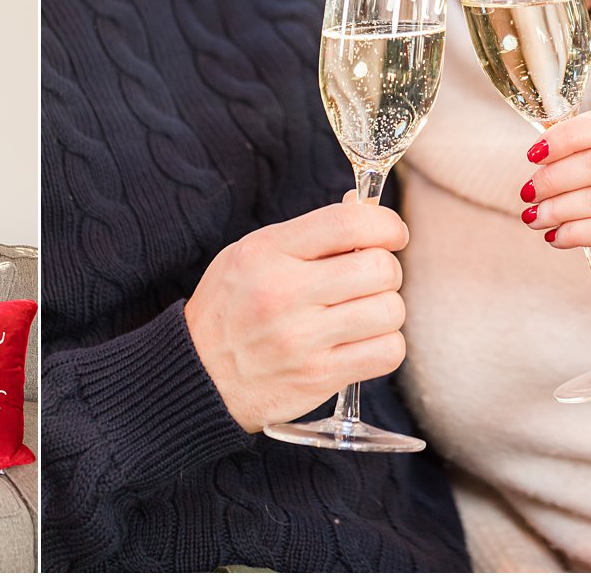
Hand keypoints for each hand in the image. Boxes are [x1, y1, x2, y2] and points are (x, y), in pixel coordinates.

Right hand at [183, 199, 409, 432]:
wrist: (199, 376)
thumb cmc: (230, 309)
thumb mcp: (252, 254)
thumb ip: (309, 235)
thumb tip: (369, 214)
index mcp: (267, 251)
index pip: (348, 223)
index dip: (386, 224)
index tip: (391, 234)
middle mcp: (284, 292)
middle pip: (379, 268)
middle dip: (386, 270)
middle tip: (368, 279)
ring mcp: (302, 338)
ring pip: (389, 311)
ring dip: (385, 310)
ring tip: (361, 312)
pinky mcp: (319, 376)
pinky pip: (387, 353)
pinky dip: (385, 345)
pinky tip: (362, 341)